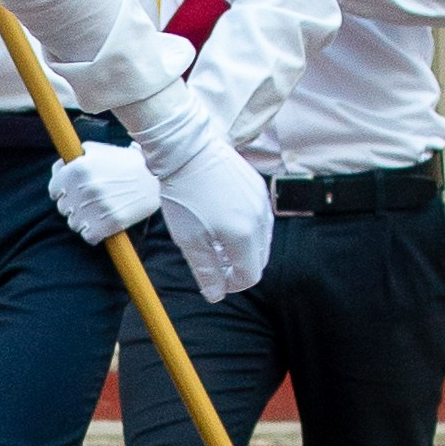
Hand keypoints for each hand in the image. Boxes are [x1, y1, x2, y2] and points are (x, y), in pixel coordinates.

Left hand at [48, 143, 161, 245]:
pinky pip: (88, 237)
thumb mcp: (98, 151)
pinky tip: (103, 223)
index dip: (62, 192)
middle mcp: (85, 188)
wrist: (153, 178)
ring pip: (74, 224)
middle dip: (73, 206)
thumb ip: (73, 158)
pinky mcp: (109, 224)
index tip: (71, 193)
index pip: (54, 190)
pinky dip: (94, 233)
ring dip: (83, 221)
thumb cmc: (123, 163)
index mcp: (78, 169)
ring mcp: (97, 207)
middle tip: (88, 202)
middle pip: (63, 208)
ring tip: (97, 212)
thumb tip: (57, 169)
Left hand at [119, 79, 272, 302]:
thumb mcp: (189, 239)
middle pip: (259, 259)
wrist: (186, 150)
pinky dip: (246, 226)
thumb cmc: (183, 196)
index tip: (214, 281)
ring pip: (261, 239)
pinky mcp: (258, 186)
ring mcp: (261, 201)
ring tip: (216, 240)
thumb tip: (216, 295)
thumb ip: (206, 270)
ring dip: (243, 248)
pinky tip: (223, 219)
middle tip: (214, 262)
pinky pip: (259, 217)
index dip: (232, 284)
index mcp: (243, 236)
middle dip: (239, 267)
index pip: (249, 276)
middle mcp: (260, 220)